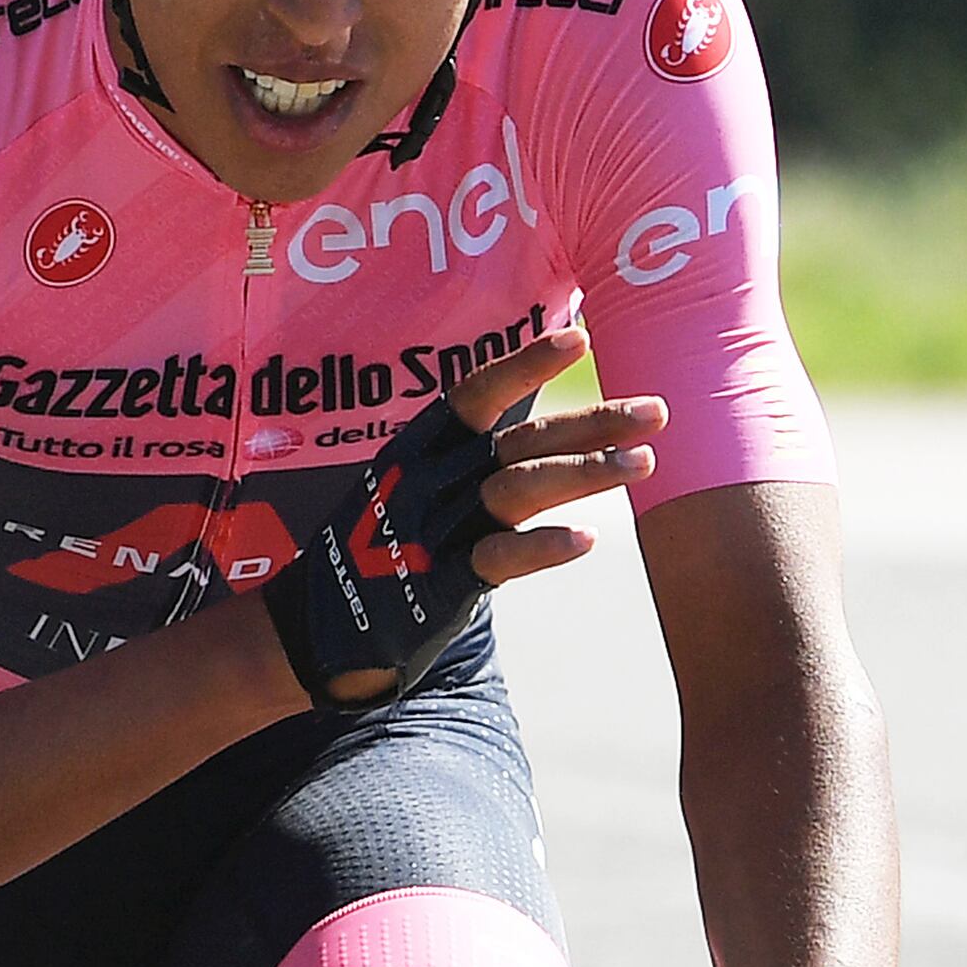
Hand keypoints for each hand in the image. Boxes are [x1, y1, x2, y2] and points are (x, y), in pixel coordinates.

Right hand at [263, 326, 661, 707]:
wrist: (310, 629)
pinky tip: (588, 539)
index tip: (581, 337)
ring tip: (645, 462)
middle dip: (592, 423)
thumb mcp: (408, 492)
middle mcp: (425, 481)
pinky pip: (497, 560)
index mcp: (416, 450)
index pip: (474, 394)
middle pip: (518, 441)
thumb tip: (543, 434)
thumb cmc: (371, 553)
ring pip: (517, 489)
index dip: (525, 363)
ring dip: (584, 473)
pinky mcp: (437, 586)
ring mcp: (431, 532)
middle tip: (657, 409)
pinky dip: (542, 548)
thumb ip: (466, 465)